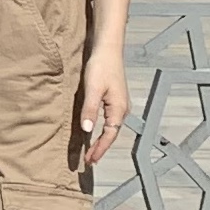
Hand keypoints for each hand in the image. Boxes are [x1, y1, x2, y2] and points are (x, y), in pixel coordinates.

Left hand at [76, 43, 129, 167]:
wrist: (108, 49)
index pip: (109, 136)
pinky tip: (94, 130)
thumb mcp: (92, 89)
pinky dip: (102, 129)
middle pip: (111, 134)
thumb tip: (87, 130)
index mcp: (119, 109)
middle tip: (89, 160)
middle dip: (101, 148)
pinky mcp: (115, 98)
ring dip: (101, 139)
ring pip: (111, 127)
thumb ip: (90, 110)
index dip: (99, 149)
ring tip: (91, 150)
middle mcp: (122, 109)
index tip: (90, 160)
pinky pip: (109, 119)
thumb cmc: (101, 66)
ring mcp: (120, 104)